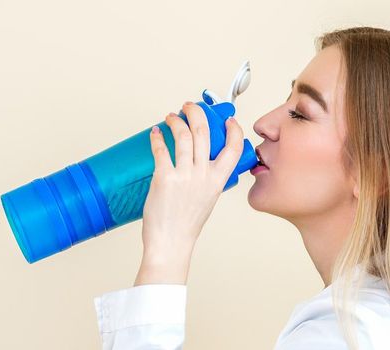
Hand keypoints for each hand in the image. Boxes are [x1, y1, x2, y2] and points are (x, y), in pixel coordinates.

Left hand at [134, 101, 244, 285]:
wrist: (171, 242)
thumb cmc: (186, 225)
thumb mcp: (207, 199)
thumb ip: (208, 179)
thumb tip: (200, 163)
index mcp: (218, 180)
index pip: (234, 148)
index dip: (233, 130)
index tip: (227, 120)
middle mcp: (203, 175)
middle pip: (204, 132)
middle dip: (196, 113)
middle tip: (189, 107)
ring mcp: (184, 175)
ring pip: (183, 136)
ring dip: (176, 121)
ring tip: (171, 117)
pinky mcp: (164, 177)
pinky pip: (162, 149)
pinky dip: (158, 137)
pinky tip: (156, 133)